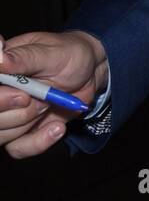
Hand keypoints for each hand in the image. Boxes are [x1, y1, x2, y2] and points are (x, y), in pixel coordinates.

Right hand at [0, 30, 107, 158]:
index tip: (24, 96)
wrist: (89, 72)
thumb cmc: (68, 54)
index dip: (0, 100)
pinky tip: (57, 127)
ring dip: (30, 122)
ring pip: (2, 135)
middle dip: (19, 113)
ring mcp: (6, 114)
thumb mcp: (50, 52)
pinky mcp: (20, 132)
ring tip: (50, 105)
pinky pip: (18, 148)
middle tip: (43, 100)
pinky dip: (38, 142)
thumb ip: (23, 58)